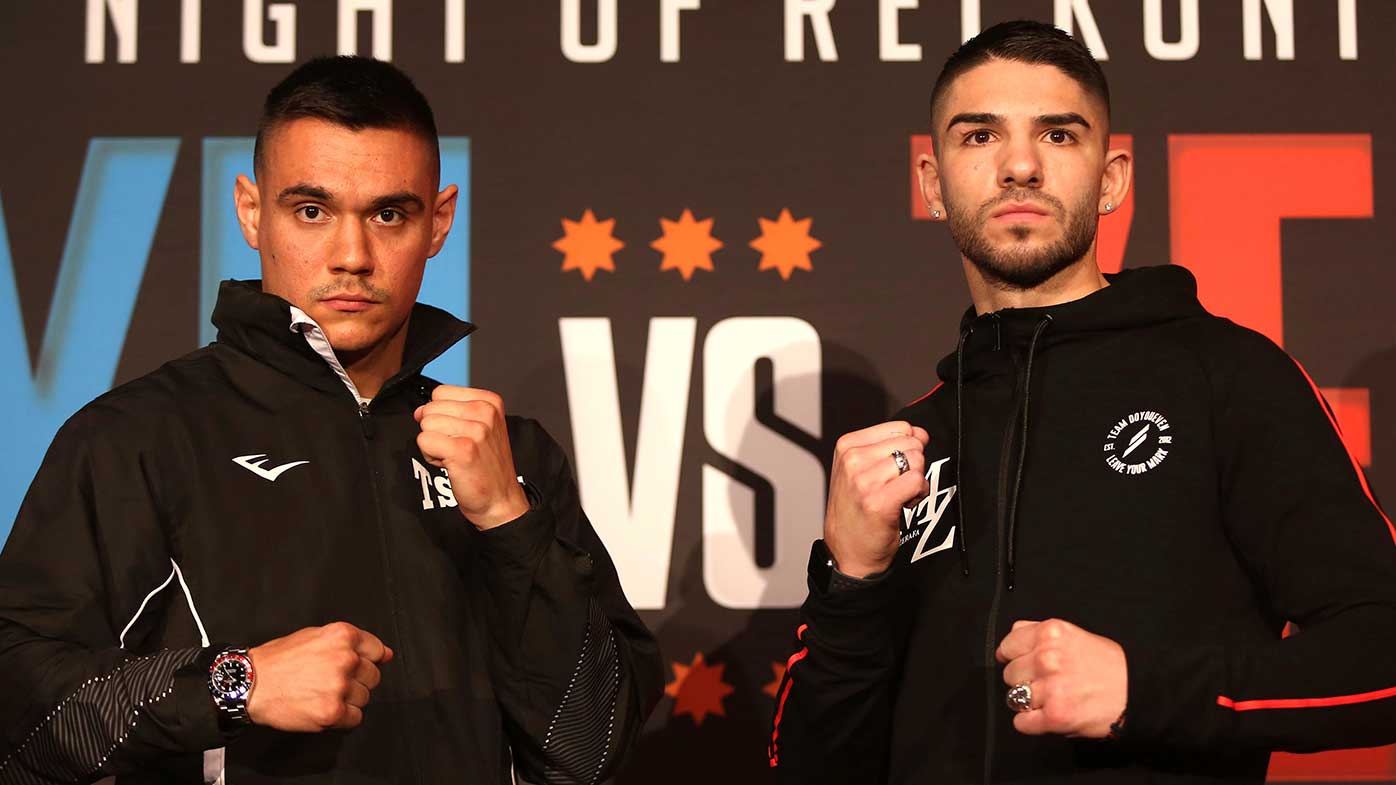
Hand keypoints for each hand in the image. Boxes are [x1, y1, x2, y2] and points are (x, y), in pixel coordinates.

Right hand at [246, 622, 393, 730]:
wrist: (250, 684)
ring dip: (348, 700)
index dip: (367, 661)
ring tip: (322, 694)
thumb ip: (350, 643)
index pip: (377, 650)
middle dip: (356, 681)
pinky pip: (355, 718)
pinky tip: (322, 708)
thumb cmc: (277, 661)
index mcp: (342, 636)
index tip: (360, 666)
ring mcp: (339, 686)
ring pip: (364, 698)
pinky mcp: (332, 711)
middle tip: (331, 682)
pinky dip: (342, 718)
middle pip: (372, 676)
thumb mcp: (314, 636)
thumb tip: (385, 654)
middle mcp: (344, 659)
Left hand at [414, 386, 529, 529]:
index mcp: (490, 401)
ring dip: (434, 444)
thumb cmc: (486, 465)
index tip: (460, 433)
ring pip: (426, 424)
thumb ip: (451, 411)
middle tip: (457, 447)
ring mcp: (476, 431)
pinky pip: (424, 441)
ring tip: (455, 456)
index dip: (442, 415)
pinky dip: (430, 456)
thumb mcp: (480, 427)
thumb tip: (419, 411)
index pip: (441, 392)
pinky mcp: (463, 450)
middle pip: (431, 408)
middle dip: (437, 430)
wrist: (500, 499)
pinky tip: (450, 464)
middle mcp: (485, 412)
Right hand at [823, 421, 930, 577]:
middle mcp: (853, 460)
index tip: (894, 468)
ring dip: (916, 480)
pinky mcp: (879, 501)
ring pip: (916, 461)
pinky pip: (917, 481)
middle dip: (913, 465)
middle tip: (896, 485)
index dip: (907, 447)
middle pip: (910, 443)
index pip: (899, 427)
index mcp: (847, 446)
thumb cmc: (855, 511)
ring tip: (899, 495)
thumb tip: (921, 433)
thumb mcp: (859, 469)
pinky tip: (905, 504)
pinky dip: (919, 493)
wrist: (846, 551)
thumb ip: (889, 446)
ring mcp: (864, 481)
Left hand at [995, 618, 1126, 737]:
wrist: (1138, 692)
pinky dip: (1031, 723)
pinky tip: (1046, 717)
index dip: (1013, 657)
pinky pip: (1021, 722)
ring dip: (1027, 702)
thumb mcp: (1074, 635)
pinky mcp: (1055, 716)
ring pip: (1013, 698)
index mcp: (1050, 633)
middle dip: (1023, 680)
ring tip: (1049, 700)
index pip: (1008, 646)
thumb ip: (1040, 632)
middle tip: (1045, 684)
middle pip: (1009, 674)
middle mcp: (1047, 658)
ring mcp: (1050, 688)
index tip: (1021, 664)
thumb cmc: (1109, 664)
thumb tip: (1015, 631)